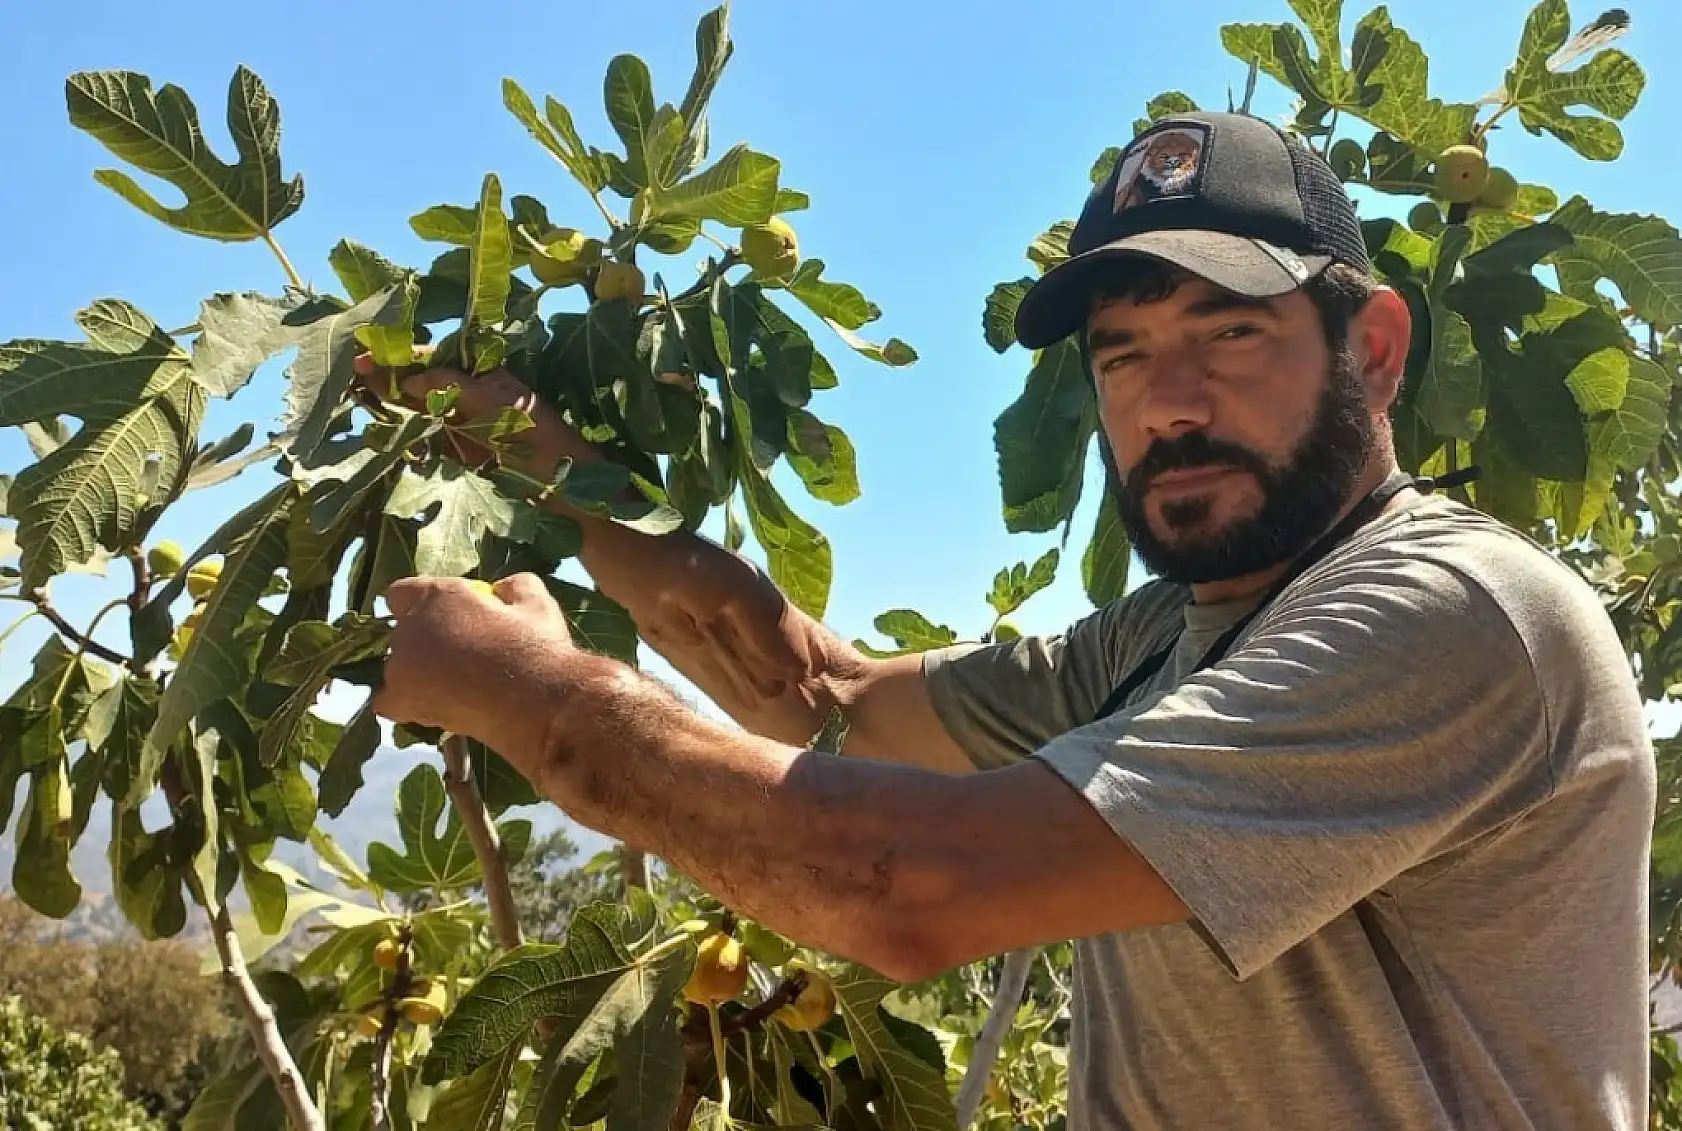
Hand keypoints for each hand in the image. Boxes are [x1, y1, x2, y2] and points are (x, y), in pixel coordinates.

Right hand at [351, 347, 598, 474]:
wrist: (569, 496)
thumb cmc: (544, 443)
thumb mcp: (498, 406)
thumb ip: (454, 387)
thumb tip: (412, 380)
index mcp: (485, 377)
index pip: (434, 359)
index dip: (402, 355)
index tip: (368, 353)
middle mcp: (470, 397)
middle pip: (420, 381)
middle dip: (387, 375)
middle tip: (351, 368)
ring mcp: (462, 428)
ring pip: (416, 409)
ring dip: (386, 401)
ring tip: (352, 391)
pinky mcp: (458, 458)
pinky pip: (423, 439)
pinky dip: (400, 432)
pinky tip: (375, 426)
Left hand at [370, 573, 589, 759]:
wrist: (533, 700)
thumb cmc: (537, 647)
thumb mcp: (536, 602)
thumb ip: (514, 588)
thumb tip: (505, 589)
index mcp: (436, 596)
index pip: (404, 592)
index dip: (423, 603)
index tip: (448, 615)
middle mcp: (409, 627)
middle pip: (402, 631)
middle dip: (425, 639)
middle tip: (460, 652)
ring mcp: (401, 666)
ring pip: (397, 665)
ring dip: (417, 671)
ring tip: (454, 685)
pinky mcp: (403, 701)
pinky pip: (387, 702)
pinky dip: (402, 702)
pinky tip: (429, 706)